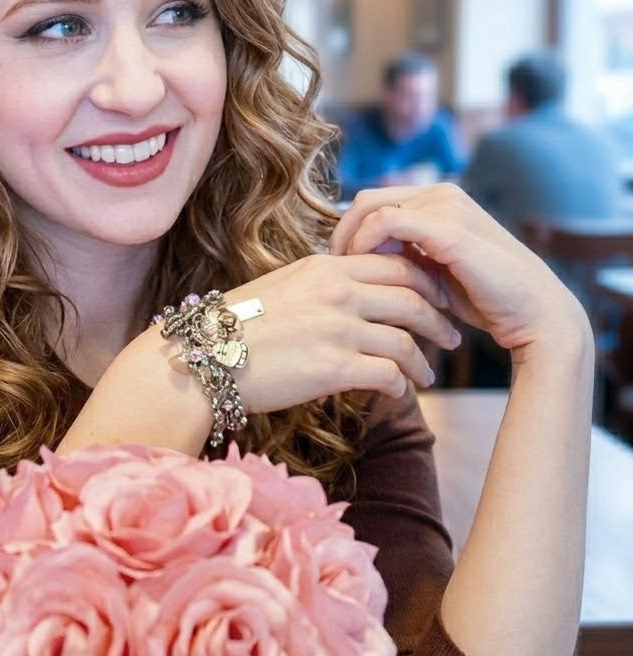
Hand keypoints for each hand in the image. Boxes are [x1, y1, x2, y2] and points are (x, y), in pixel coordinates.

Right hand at [224, 250, 459, 413]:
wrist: (205, 357)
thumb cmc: (236, 327)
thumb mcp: (283, 286)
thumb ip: (322, 284)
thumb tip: (352, 292)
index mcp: (325, 267)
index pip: (396, 264)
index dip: (427, 282)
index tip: (437, 299)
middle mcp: (337, 292)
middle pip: (412, 298)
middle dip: (439, 319)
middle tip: (451, 336)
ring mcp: (337, 329)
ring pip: (406, 340)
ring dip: (423, 361)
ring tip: (426, 375)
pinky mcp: (334, 368)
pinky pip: (389, 374)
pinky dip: (401, 384)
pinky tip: (399, 391)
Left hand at [329, 183, 588, 356]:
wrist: (533, 314)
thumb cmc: (484, 298)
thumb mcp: (434, 270)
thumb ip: (404, 254)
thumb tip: (359, 257)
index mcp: (439, 200)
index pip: (374, 202)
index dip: (349, 230)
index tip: (337, 264)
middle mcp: (442, 194)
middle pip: (366, 201)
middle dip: (342, 233)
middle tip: (332, 269)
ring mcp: (448, 207)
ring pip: (371, 208)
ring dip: (351, 240)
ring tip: (345, 273)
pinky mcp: (449, 229)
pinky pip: (386, 222)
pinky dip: (365, 243)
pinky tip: (363, 270)